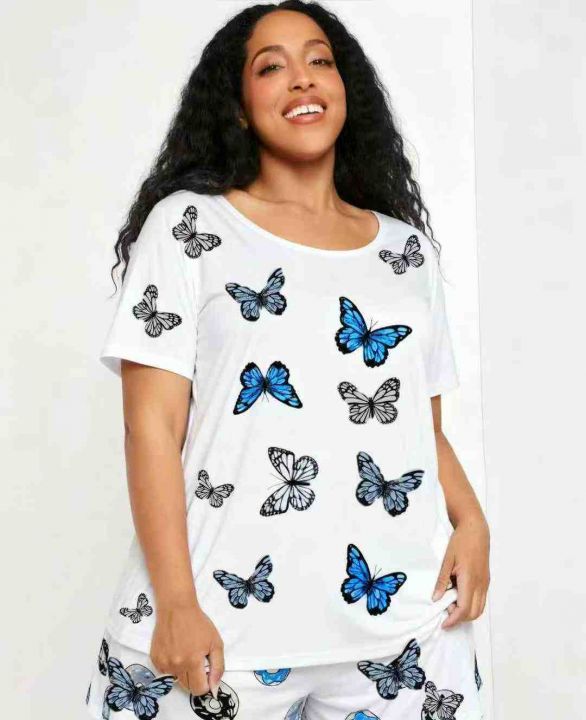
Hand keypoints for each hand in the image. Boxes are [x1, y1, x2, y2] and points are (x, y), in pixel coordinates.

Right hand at [150, 601, 224, 697]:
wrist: (177, 608)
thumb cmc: (199, 623)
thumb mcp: (216, 643)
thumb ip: (218, 667)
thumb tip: (214, 688)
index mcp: (193, 662)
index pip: (199, 689)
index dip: (205, 684)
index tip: (206, 673)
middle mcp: (176, 665)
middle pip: (187, 687)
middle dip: (194, 678)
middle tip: (197, 660)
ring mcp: (164, 663)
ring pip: (176, 680)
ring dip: (182, 672)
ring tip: (185, 653)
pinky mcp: (155, 659)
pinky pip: (165, 672)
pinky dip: (171, 666)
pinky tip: (175, 651)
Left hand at [432, 513, 489, 628]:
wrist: (476, 530)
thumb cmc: (461, 541)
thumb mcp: (447, 560)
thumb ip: (441, 580)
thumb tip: (436, 598)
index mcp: (470, 580)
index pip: (464, 609)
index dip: (454, 619)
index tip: (444, 624)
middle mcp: (481, 584)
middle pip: (474, 613)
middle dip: (460, 618)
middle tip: (445, 612)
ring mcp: (485, 583)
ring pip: (479, 608)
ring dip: (466, 612)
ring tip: (451, 604)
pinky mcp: (486, 580)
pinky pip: (481, 600)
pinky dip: (471, 604)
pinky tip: (458, 596)